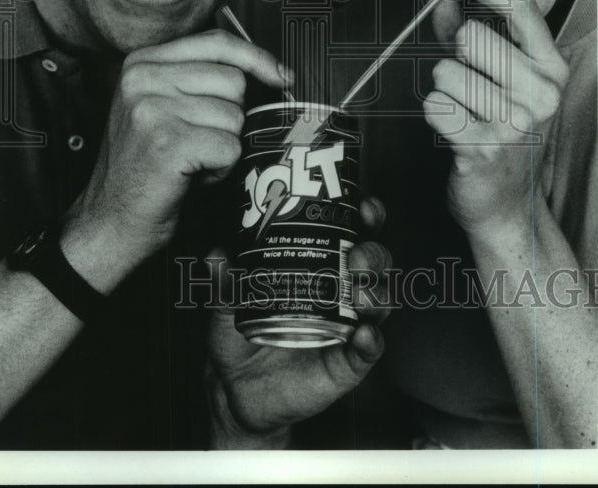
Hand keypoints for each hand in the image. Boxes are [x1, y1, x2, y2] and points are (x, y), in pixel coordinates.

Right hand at [62, 29, 289, 286]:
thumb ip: (198, 79)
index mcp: (142, 63)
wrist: (109, 220)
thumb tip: (270, 71)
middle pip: (233, 81)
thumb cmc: (145, 166)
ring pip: (235, 117)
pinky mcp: (168, 143)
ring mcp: (153, 109)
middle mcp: (143, 79)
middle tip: (199, 141)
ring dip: (224, 146)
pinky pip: (230, 147)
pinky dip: (221, 169)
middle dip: (230, 117)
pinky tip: (192, 176)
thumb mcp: (160, 106)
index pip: (216, 43)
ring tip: (191, 160)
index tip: (282, 76)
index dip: (257, 58)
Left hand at [206, 198, 390, 447]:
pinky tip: (364, 334)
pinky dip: (371, 342)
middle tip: (356, 258)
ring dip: (377, 293)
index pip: (353, 234)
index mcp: (319, 266)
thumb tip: (217, 255)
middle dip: (374, 254)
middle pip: (376, 264)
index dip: (367, 218)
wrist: (235, 390)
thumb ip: (225, 282)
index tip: (365, 208)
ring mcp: (347, 327)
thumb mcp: (228, 304)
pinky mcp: (346, 364)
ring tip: (359, 294)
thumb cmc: (239, 335)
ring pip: (380, 302)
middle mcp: (340, 292)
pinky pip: (368, 352)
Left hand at [424, 0, 568, 237]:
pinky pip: (434, 105)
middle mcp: (542, 92)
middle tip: (470, 87)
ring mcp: (516, 122)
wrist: (505, 205)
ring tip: (465, 114)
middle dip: (455, 57)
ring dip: (444, 91)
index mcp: (551, 67)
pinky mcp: (483, 147)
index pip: (518, 4)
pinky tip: (456, 133)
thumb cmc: (497, 132)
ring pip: (445, 71)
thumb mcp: (496, 77)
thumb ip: (468, 29)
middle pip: (469, 36)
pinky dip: (436, 117)